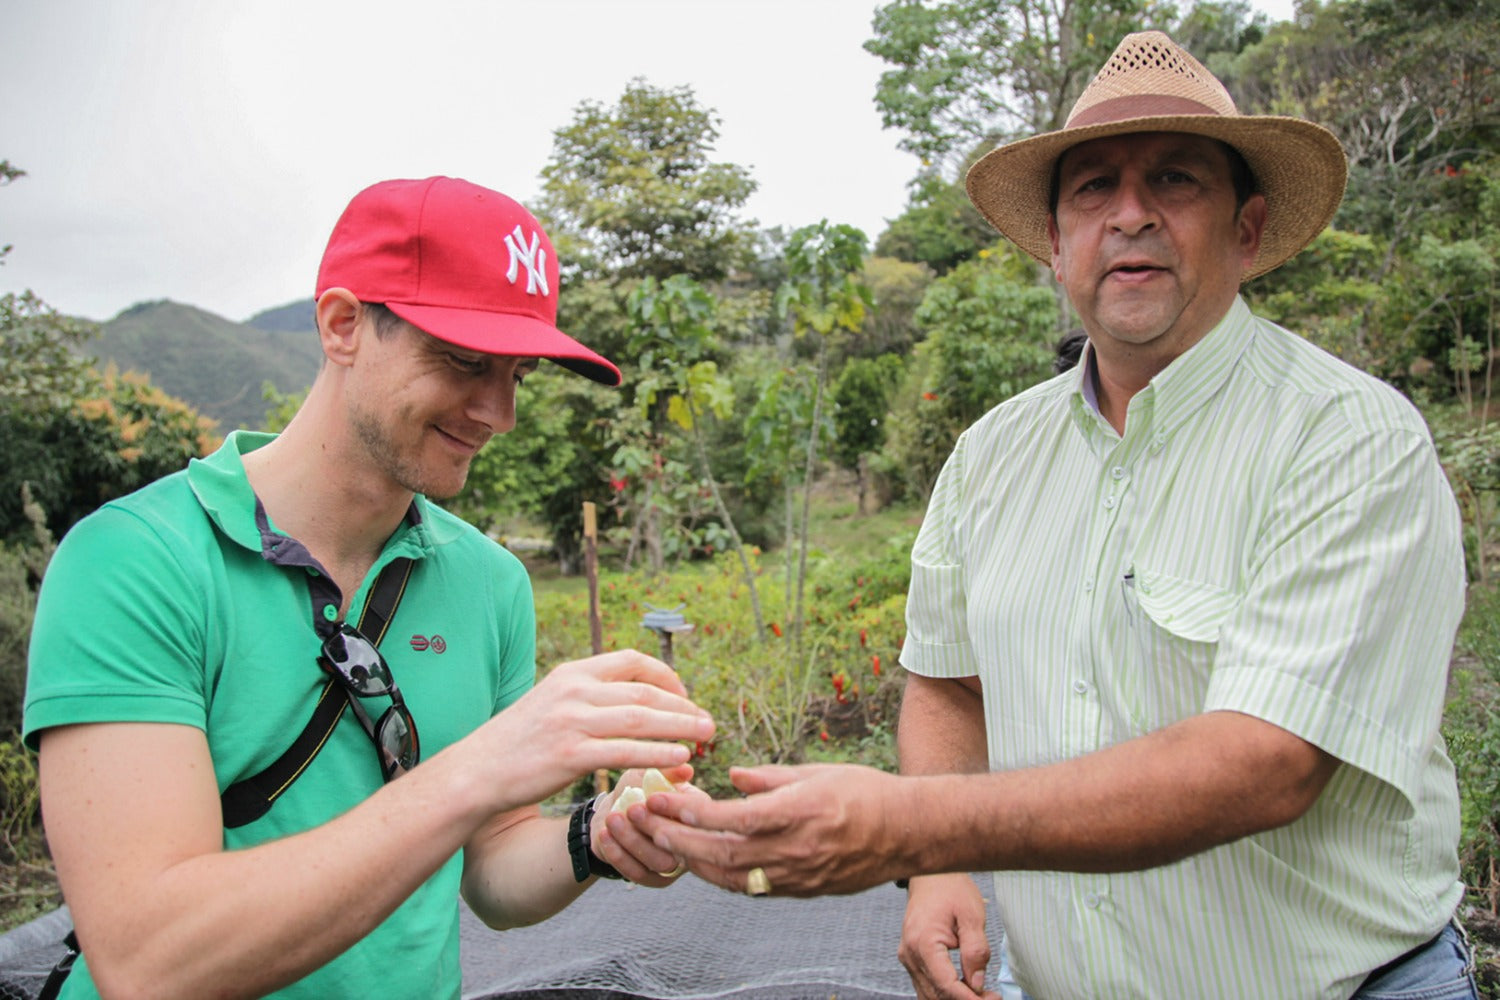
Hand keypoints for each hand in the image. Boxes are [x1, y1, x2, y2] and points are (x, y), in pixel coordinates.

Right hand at [465, 650, 714, 812]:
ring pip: (640, 720)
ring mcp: (571, 722)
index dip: (665, 675)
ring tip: (706, 735)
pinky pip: (625, 751)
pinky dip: (657, 753)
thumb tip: (630, 699)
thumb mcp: (551, 701)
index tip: (684, 695)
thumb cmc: (518, 741)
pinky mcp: (569, 755)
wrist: (476, 771)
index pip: (631, 661)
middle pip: (643, 692)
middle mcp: (574, 690)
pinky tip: (679, 758)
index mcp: (572, 673)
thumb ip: (587, 695)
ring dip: (680, 727)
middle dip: (682, 705)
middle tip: (708, 721)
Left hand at [594, 765, 710, 885]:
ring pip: (659, 861)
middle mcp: (692, 842)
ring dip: (633, 840)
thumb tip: (686, 769)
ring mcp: (675, 864)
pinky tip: (605, 836)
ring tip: (613, 820)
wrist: (611, 815)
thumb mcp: (646, 775)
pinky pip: (639, 874)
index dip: (675, 808)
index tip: (651, 798)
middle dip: (653, 825)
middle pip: (681, 842)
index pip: (697, 815)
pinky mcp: (655, 879)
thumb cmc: (634, 790)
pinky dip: (619, 855)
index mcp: (698, 813)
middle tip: (631, 810)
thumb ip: (666, 772)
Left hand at [638, 762, 910, 895]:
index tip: (669, 800)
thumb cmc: (864, 792)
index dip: (697, 812)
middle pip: (724, 853)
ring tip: (667, 845)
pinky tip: (703, 862)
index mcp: (800, 811)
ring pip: (732, 878)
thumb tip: (732, 775)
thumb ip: (769, 777)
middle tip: (651, 825)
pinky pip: (752, 889)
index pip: (736, 818)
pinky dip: (722, 877)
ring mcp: (800, 875)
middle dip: (681, 840)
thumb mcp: (816, 772)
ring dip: (694, 862)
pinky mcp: (803, 890)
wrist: (907, 832)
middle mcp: (797, 848)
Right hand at [899, 874, 999, 999]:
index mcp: (923, 943)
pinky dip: (945, 992)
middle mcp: (910, 954)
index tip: (992, 999)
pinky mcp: (911, 958)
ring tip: (982, 995)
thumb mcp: (972, 915)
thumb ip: (976, 951)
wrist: (930, 875)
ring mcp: (908, 957)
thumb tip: (978, 983)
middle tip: (993, 997)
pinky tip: (965, 988)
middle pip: (937, 994)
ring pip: (929, 994)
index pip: (946, 984)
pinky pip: (926, 984)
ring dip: (954, 999)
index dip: (970, 999)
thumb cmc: (951, 889)